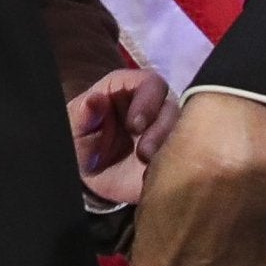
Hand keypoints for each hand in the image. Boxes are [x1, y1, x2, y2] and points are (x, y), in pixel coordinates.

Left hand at [68, 67, 178, 205]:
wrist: (95, 182)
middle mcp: (153, 106)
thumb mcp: (76, 131)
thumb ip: (83, 114)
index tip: (135, 125)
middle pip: (171, 105)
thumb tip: (94, 98)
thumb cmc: (83, 146)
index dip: (147, 100)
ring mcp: (167, 129)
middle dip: (161, 128)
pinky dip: (179, 162)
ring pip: (184, 129)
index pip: (150, 82)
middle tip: (144, 152)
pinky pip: (190, 153)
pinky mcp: (177, 153)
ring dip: (169, 146)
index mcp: (127, 90)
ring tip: (148, 163)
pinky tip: (160, 173)